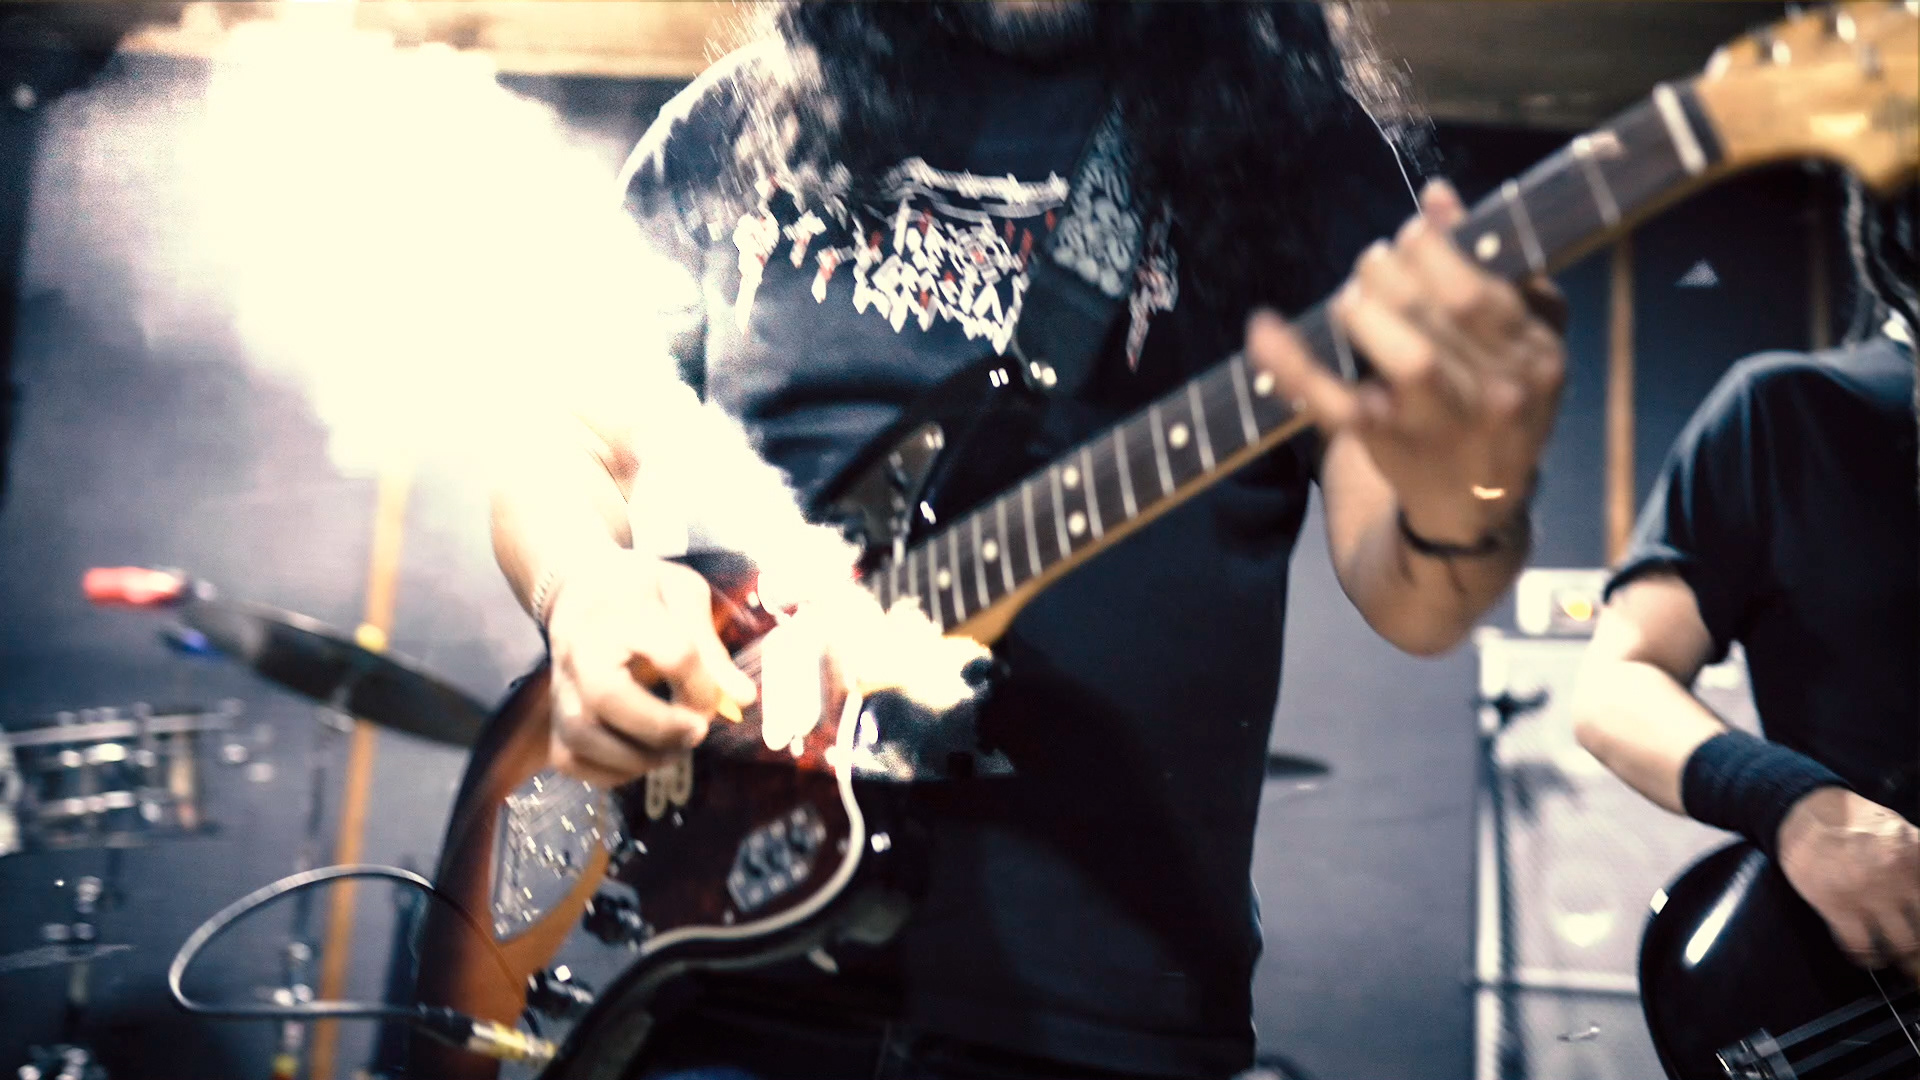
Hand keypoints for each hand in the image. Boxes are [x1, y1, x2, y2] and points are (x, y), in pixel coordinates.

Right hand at [544, 553, 757, 787]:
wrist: (579, 588)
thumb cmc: (639, 590)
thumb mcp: (682, 594)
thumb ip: (711, 646)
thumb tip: (743, 699)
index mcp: (619, 613)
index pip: (673, 653)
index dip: (704, 681)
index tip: (721, 691)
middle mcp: (578, 654)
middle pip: (608, 698)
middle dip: (662, 727)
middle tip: (697, 731)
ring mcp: (560, 691)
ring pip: (584, 740)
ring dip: (640, 757)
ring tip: (675, 747)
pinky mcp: (555, 721)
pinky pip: (574, 762)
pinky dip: (614, 773)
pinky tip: (644, 756)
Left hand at [1247, 179, 1566, 543]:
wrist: (1470, 510)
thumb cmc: (1488, 406)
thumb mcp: (1514, 342)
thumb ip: (1490, 268)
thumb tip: (1439, 197)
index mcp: (1534, 357)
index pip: (1484, 290)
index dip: (1435, 247)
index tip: (1408, 233)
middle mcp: (1498, 393)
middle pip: (1445, 313)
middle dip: (1395, 271)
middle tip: (1370, 265)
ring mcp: (1440, 424)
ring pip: (1410, 357)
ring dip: (1366, 309)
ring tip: (1350, 299)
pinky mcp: (1384, 445)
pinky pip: (1333, 400)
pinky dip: (1290, 362)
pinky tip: (1262, 329)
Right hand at [1776, 786, 1919, 980]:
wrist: (1803, 813)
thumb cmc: (1852, 820)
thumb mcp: (1900, 830)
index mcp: (1917, 854)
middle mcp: (1898, 876)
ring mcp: (1867, 893)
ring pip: (1902, 945)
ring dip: (1907, 961)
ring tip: (1907, 967)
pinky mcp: (1836, 905)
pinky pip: (1860, 946)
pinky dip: (1868, 957)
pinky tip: (1869, 957)